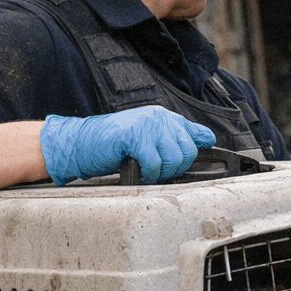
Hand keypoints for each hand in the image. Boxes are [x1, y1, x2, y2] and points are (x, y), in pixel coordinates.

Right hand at [39, 106, 215, 183]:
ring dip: (160, 173)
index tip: (198, 160)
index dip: (199, 150)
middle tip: (156, 170)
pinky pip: (155, 164)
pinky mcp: (135, 136)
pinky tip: (137, 170)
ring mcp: (147, 125)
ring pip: (174, 159)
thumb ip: (174, 138)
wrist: (81, 143)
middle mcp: (159, 117)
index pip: (196, 133)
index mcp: (164, 117)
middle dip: (175, 168)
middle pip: (188, 152)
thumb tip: (208, 139)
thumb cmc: (114, 146)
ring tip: (145, 170)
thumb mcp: (148, 138)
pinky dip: (147, 173)